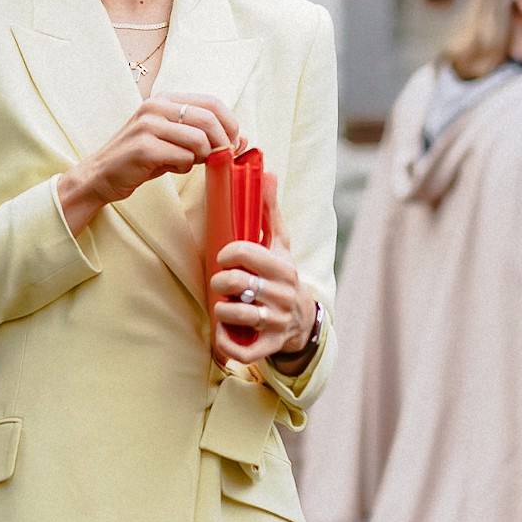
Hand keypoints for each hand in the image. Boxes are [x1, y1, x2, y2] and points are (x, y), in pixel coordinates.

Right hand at [56, 94, 240, 235]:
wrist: (101, 175)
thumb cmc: (142, 159)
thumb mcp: (173, 140)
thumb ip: (203, 135)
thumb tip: (243, 139)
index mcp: (165, 99)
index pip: (212, 102)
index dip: (230, 124)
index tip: (233, 144)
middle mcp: (156, 106)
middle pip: (209, 119)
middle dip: (222, 143)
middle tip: (220, 159)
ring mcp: (148, 125)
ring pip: (199, 140)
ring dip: (201, 158)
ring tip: (186, 163)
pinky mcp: (143, 147)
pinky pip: (184, 158)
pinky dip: (184, 168)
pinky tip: (170, 168)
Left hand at [208, 175, 315, 369]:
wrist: (302, 320)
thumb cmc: (282, 275)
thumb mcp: (280, 243)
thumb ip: (270, 210)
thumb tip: (267, 172)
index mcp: (282, 266)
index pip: (245, 252)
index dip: (227, 253)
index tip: (224, 257)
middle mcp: (282, 295)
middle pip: (236, 283)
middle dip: (219, 282)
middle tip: (220, 283)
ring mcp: (277, 322)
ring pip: (236, 314)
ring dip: (221, 311)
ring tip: (223, 306)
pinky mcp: (269, 346)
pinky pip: (241, 349)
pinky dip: (226, 342)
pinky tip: (223, 331)